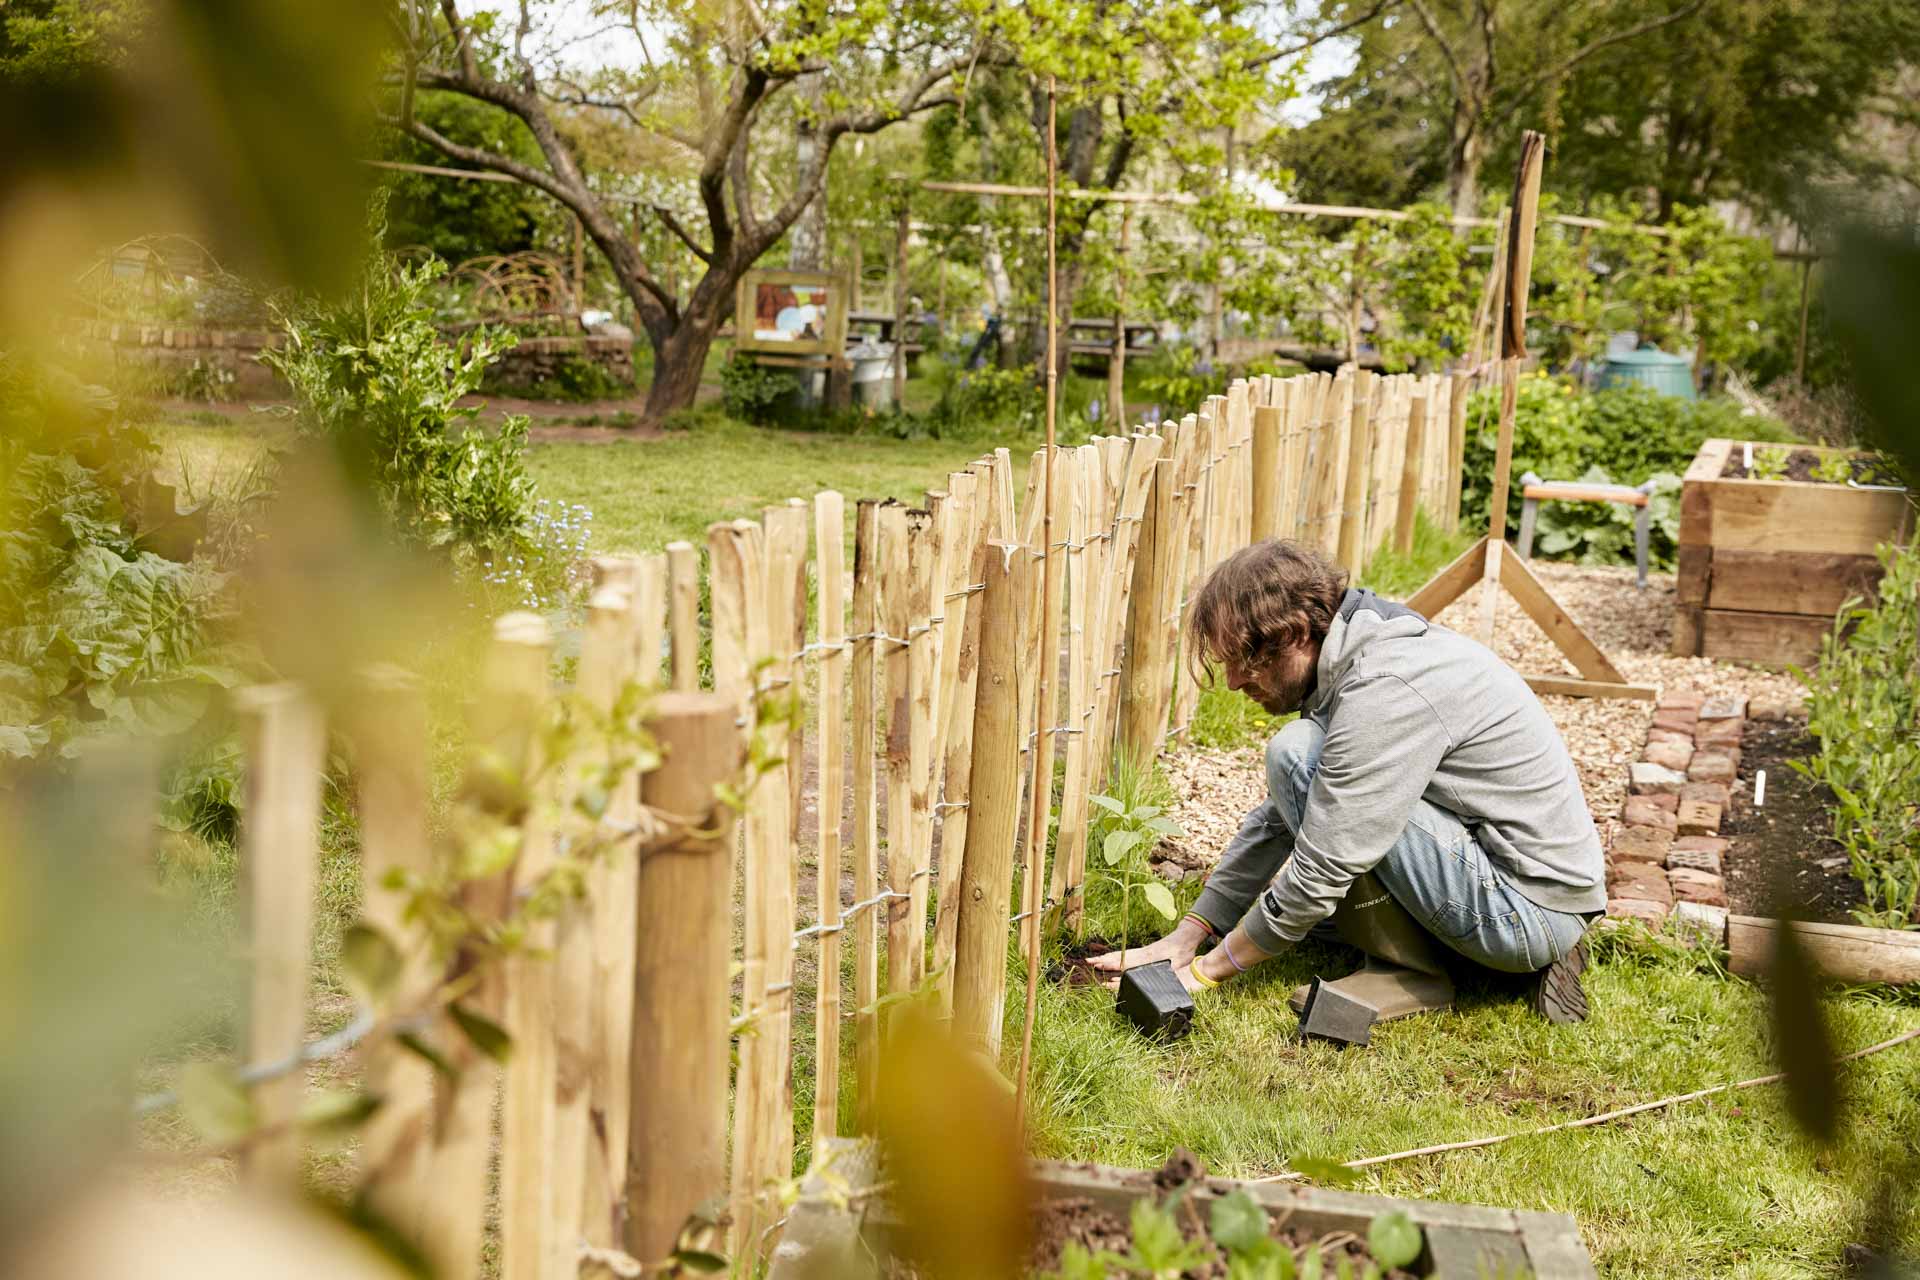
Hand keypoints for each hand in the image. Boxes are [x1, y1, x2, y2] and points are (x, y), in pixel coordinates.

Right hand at [1086, 916, 1208, 983]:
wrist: (1185, 938)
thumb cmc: (1182, 952)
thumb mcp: (1177, 964)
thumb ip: (1166, 972)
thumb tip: (1158, 978)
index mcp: (1148, 957)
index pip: (1126, 961)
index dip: (1113, 964)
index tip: (1100, 965)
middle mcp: (1142, 954)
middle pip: (1119, 956)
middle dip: (1103, 960)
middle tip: (1089, 962)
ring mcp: (1142, 952)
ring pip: (1121, 954)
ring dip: (1106, 958)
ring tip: (1093, 961)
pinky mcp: (1144, 952)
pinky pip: (1126, 954)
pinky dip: (1115, 956)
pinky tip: (1110, 960)